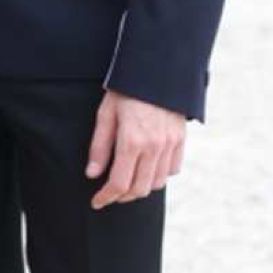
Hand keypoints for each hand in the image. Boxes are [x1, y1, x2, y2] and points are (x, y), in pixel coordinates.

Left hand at [86, 89, 185, 210]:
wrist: (157, 70)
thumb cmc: (126, 90)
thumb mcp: (106, 114)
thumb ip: (99, 147)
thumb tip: (92, 175)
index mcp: (132, 141)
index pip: (119, 183)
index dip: (106, 198)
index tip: (97, 202)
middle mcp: (154, 147)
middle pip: (139, 189)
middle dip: (121, 196)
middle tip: (109, 193)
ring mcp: (170, 144)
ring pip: (156, 183)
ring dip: (140, 187)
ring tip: (127, 181)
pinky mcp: (180, 140)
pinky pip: (172, 169)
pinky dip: (159, 175)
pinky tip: (147, 168)